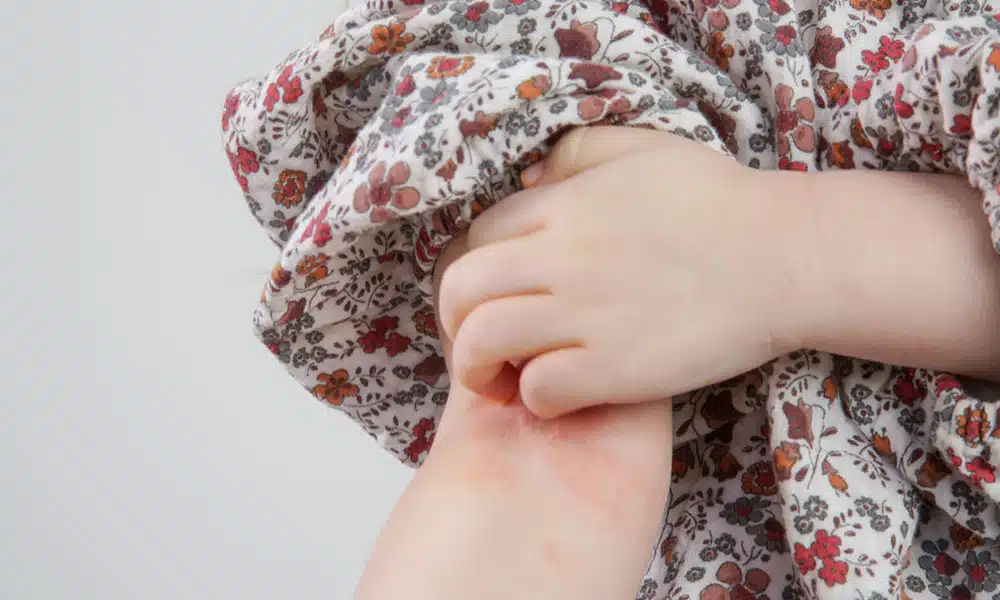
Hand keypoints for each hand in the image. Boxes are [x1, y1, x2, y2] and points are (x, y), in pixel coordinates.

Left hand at [438, 127, 806, 417]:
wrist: (786, 259)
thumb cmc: (719, 201)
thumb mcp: (642, 149)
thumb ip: (576, 153)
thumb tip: (529, 179)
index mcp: (562, 207)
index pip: (475, 240)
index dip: (471, 271)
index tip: (490, 298)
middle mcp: (562, 259)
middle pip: (460, 290)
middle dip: (453, 322)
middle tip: (478, 344)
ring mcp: (586, 315)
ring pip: (483, 342)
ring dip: (477, 367)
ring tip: (501, 380)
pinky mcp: (617, 368)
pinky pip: (539, 390)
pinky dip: (536, 398)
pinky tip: (557, 393)